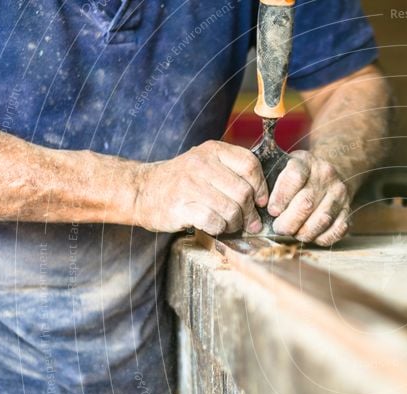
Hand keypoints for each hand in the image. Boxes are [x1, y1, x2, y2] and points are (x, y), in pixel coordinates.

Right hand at [132, 140, 268, 234]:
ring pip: (231, 209)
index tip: (260, 202)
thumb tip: (264, 198)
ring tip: (230, 225)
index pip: (250, 164)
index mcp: (212, 150)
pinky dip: (219, 229)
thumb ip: (233, 171)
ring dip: (235, 223)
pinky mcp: (180, 206)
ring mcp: (189, 185)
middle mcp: (201, 164)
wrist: (142, 190)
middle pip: (243, 192)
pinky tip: (214, 227)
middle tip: (248, 222)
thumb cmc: (183, 181)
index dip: (261, 187)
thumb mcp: (207, 164)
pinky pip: (213, 221)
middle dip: (249, 213)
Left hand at [267, 150, 351, 245]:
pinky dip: (322, 238)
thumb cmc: (298, 177)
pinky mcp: (349, 210)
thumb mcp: (284, 168)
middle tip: (279, 228)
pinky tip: (311, 236)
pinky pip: (337, 230)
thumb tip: (254, 209)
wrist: (331, 173)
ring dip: (304, 233)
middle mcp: (326, 176)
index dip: (280, 197)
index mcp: (306, 161)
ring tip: (294, 233)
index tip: (272, 211)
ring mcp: (339, 194)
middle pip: (307, 203)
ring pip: (322, 219)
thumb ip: (270, 182)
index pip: (294, 176)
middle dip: (288, 222)